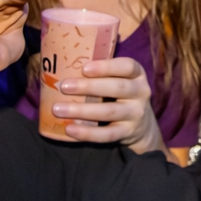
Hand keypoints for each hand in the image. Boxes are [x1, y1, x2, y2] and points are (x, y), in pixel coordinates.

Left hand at [51, 58, 167, 154]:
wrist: (141, 125)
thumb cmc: (120, 95)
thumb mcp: (119, 79)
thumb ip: (100, 74)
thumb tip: (60, 65)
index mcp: (137, 74)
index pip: (127, 66)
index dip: (107, 66)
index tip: (84, 68)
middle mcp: (141, 92)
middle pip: (117, 87)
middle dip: (89, 87)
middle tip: (63, 86)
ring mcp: (136, 114)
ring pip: (109, 111)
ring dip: (82, 110)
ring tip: (58, 109)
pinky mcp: (128, 132)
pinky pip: (107, 134)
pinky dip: (87, 133)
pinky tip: (69, 129)